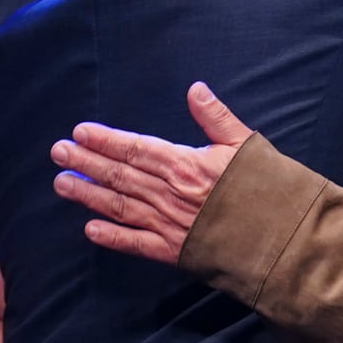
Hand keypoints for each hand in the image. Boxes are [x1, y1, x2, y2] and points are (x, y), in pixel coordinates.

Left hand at [52, 82, 253, 264]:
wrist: (284, 242)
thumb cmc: (270, 190)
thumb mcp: (246, 144)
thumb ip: (216, 117)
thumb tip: (195, 89)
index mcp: (186, 165)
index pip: (136, 149)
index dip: (106, 140)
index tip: (80, 132)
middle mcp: (170, 194)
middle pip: (120, 175)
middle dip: (87, 163)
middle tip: (58, 153)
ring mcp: (169, 225)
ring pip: (120, 206)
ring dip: (88, 195)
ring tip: (62, 184)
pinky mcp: (175, 253)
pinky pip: (136, 244)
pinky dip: (112, 237)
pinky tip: (90, 229)